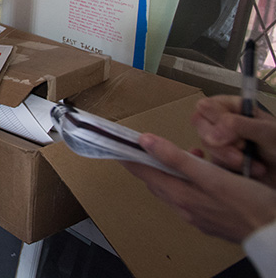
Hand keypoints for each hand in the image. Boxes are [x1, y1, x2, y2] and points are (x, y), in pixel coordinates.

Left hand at [122, 132, 275, 242]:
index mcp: (180, 196)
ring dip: (173, 171)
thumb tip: (145, 141)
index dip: (129, 157)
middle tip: (145, 145)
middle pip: (157, 181)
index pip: (144, 173)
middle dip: (149, 163)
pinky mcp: (211, 219)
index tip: (115, 144)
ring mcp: (198, 216)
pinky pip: (191, 197)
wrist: (274, 233)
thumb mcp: (211, 176)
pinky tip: (205, 173)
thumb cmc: (248, 203)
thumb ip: (177, 158)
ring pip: (175, 189)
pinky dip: (190, 182)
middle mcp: (184, 208)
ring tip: (186, 154)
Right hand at [191, 95, 275, 186]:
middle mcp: (222, 122)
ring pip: (206, 147)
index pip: (205, 107)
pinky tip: (241, 171)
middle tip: (242, 150)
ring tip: (250, 163)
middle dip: (221, 143)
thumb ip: (239, 126)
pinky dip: (223, 169)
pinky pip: (208, 164)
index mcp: (233, 107)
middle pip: (201, 127)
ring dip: (228, 158)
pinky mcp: (219, 160)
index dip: (214, 121)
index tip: (235, 136)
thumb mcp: (266, 132)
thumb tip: (211, 135)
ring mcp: (220, 142)